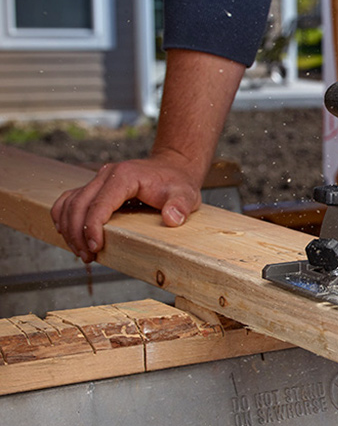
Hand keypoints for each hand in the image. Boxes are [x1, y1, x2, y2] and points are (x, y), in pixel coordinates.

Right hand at [50, 151, 203, 262]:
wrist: (173, 168)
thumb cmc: (177, 182)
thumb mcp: (185, 194)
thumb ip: (180, 206)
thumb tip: (172, 219)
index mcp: (125, 176)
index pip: (99, 203)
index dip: (92, 227)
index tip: (95, 248)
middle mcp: (106, 175)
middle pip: (78, 204)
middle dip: (77, 234)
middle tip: (86, 257)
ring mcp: (98, 180)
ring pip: (70, 203)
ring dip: (69, 229)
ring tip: (80, 252)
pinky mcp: (96, 187)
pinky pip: (70, 200)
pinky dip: (64, 217)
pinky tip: (68, 235)